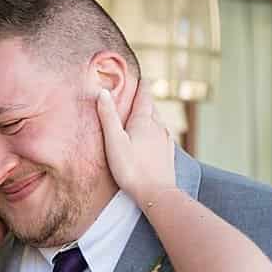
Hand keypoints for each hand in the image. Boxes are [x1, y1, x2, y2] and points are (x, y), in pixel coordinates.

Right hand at [95, 81, 174, 202]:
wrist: (157, 194)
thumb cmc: (132, 169)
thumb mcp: (114, 141)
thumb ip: (108, 116)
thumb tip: (103, 92)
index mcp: (143, 121)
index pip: (144, 97)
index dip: (142, 85)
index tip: (141, 76)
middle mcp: (158, 127)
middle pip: (152, 107)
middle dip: (146, 98)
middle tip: (141, 90)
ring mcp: (165, 141)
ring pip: (159, 120)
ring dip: (152, 112)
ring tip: (147, 110)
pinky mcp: (168, 154)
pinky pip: (163, 134)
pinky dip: (158, 128)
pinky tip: (158, 133)